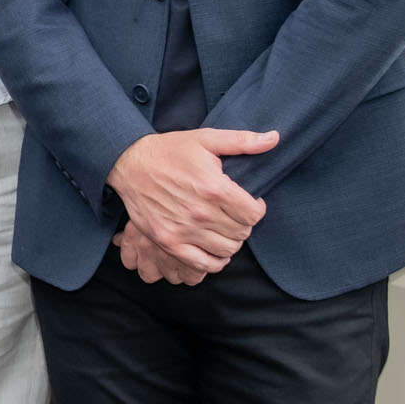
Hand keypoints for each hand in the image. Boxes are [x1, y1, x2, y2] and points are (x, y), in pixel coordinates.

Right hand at [105, 128, 277, 278]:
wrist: (129, 163)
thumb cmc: (169, 150)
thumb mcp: (206, 139)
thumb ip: (243, 141)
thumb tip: (274, 138)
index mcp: (214, 188)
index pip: (254, 214)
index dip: (257, 208)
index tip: (250, 203)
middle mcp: (201, 212)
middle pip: (242, 233)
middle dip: (244, 224)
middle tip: (235, 215)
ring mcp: (184, 230)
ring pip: (227, 250)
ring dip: (231, 241)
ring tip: (224, 229)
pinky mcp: (169, 242)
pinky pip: (203, 264)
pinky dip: (215, 261)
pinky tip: (214, 249)